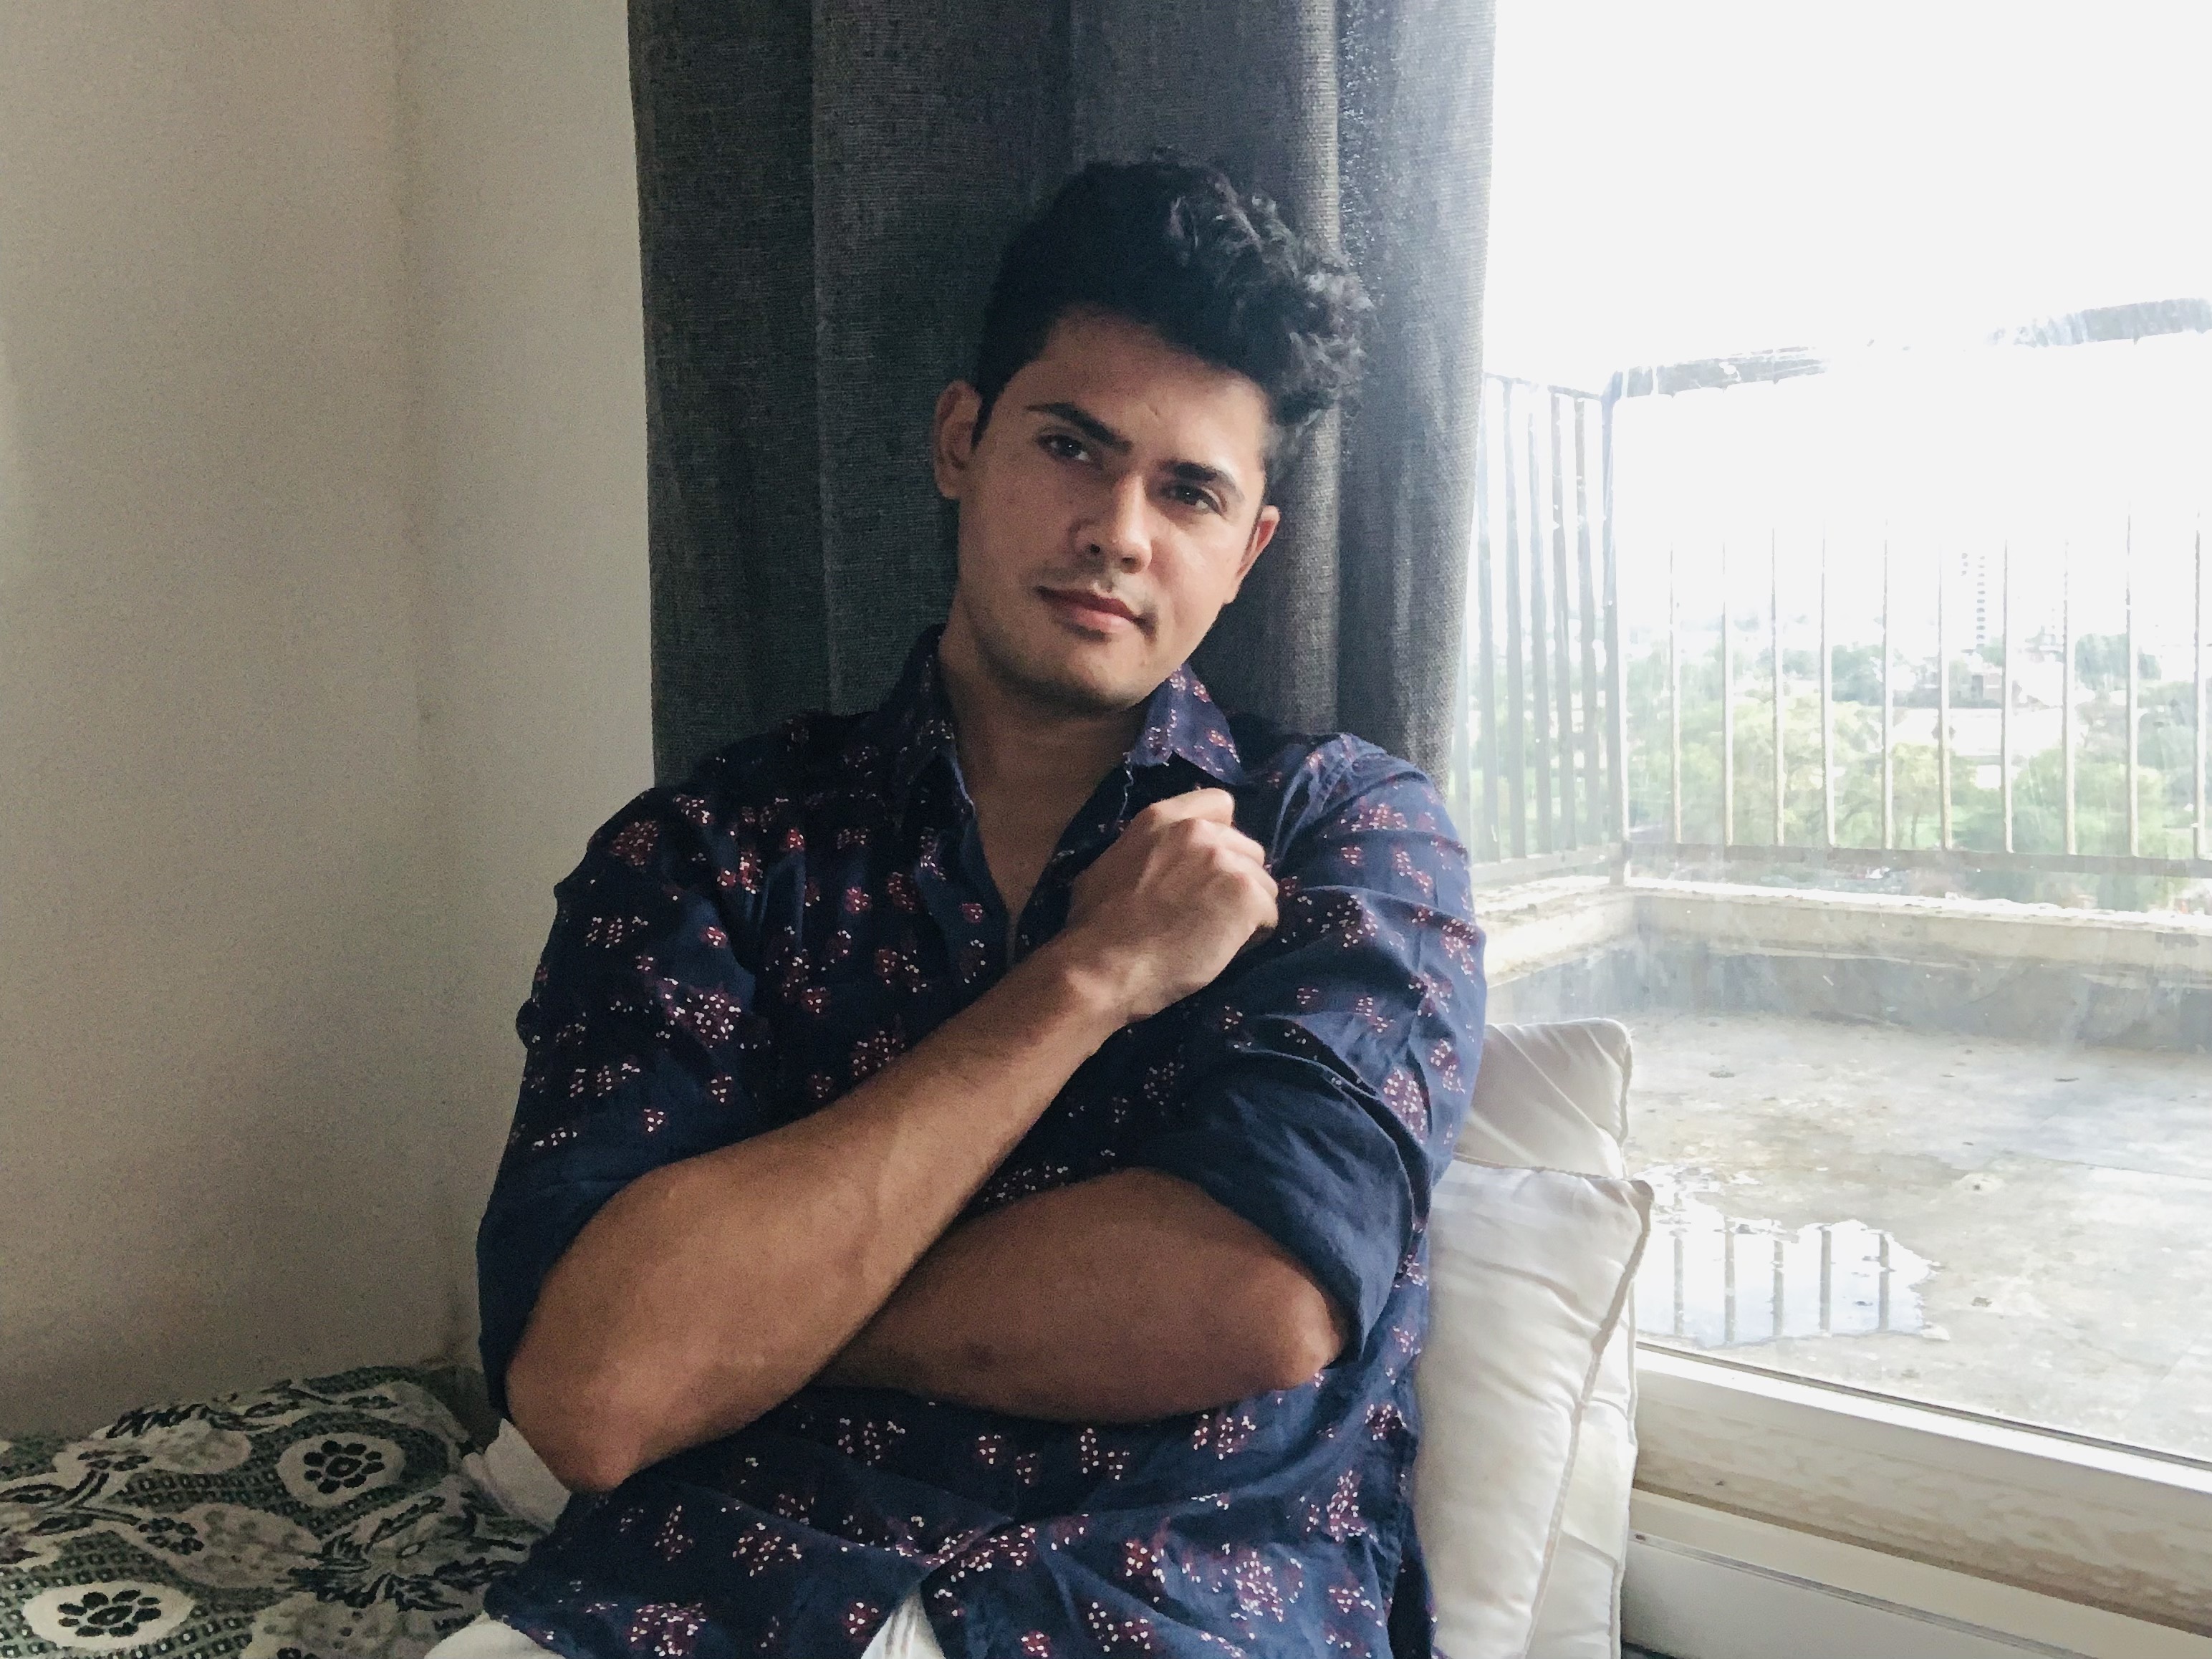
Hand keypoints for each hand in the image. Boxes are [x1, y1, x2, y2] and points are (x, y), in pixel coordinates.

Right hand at [1051, 789, 1276, 1026]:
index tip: (1210, 867)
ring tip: (1217, 935)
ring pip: (1262, 883)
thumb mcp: (1108, 866)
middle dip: (1235, 878)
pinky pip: (1270, 914)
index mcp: (1162, 818)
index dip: (1222, 837)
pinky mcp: (1245, 895)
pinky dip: (1254, 935)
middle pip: (1247, 849)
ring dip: (1246, 909)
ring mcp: (1224, 861)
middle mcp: (1198, 831)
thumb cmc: (1094, 927)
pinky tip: (1225, 950)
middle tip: (1211, 912)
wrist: (1103, 966)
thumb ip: (1143, 852)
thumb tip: (1154, 861)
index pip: (1219, 804)